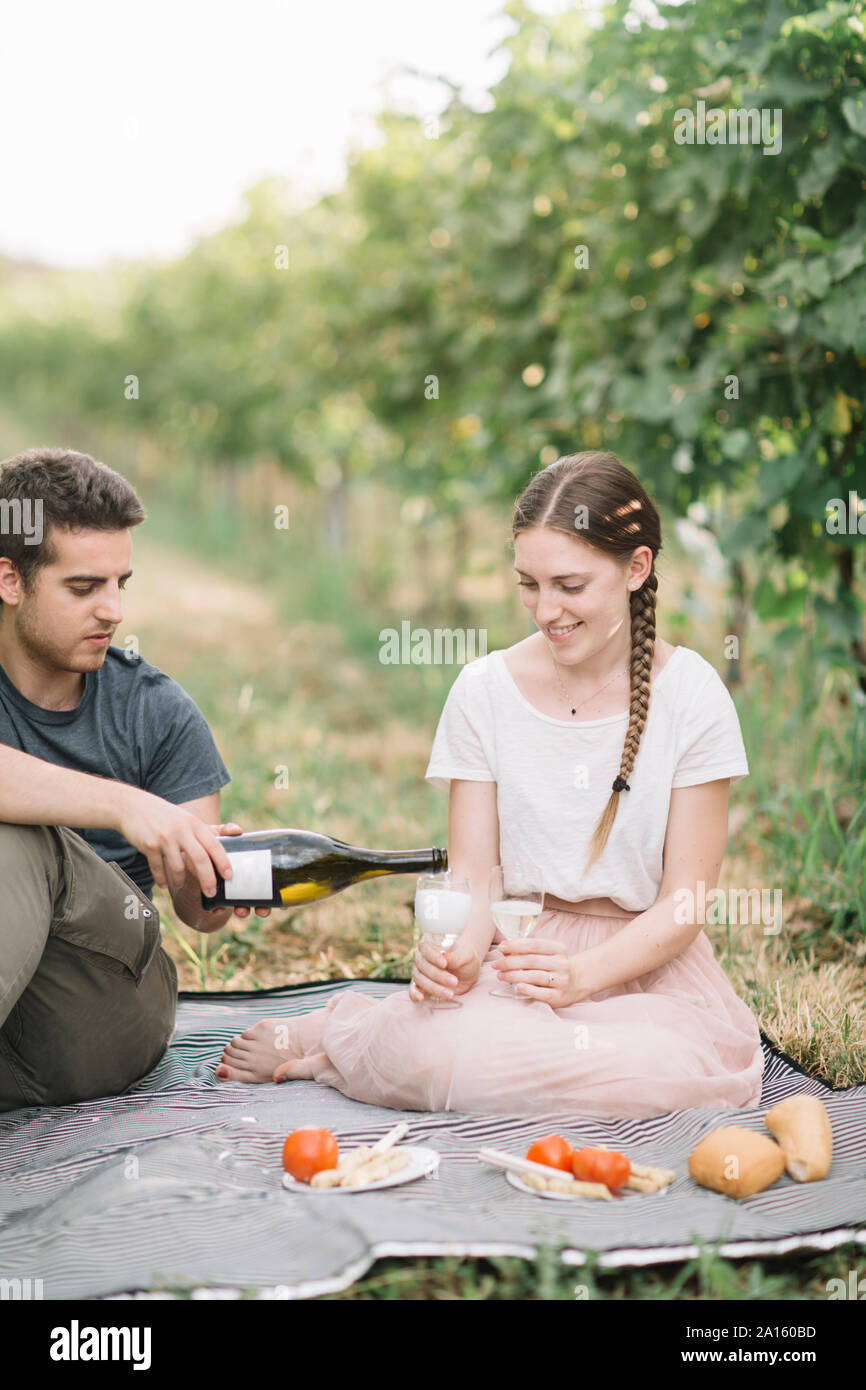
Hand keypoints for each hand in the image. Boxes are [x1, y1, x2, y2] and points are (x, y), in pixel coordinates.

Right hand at [114, 792, 271, 920]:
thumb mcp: (189, 819)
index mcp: (194, 824)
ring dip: (181, 881)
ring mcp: (165, 838)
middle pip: (199, 859)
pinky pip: (158, 868)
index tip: (229, 876)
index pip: (214, 844)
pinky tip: (164, 884)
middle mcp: (181, 830)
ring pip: (178, 867)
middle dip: (207, 879)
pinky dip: (162, 879)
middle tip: (211, 892)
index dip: (223, 862)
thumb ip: (212, 829)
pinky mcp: (149, 845)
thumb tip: (238, 831)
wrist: (132, 806)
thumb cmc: (166, 815)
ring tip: (182, 886)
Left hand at [204, 823, 272, 922]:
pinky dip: (218, 910)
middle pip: (259, 900)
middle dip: (262, 908)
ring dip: (244, 911)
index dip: (279, 897)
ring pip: (242, 906)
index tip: (282, 904)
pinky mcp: (213, 893)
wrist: (189, 846)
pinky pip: (218, 907)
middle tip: (261, 910)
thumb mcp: (219, 834)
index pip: (270, 886)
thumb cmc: (210, 841)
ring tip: (241, 911)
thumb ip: (227, 830)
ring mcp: (230, 890)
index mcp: (251, 870)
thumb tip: (237, 830)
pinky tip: (217, 910)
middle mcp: (244, 883)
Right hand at [409, 934, 480, 1003]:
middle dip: (438, 975)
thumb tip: (445, 956)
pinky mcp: (420, 986)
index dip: (433, 956)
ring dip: (433, 987)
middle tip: (454, 981)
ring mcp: (419, 972)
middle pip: (422, 965)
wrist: (467, 973)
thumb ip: (457, 957)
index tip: (444, 963)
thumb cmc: (466, 960)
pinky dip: (414, 994)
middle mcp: (421, 957)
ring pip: (419, 978)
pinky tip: (420, 998)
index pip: (425, 948)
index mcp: (430, 945)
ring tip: (450, 994)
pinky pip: (412, 990)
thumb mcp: (467, 956)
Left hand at [492, 937, 578, 1007]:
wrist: (577, 982)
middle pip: (531, 960)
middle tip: (496, 964)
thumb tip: (504, 950)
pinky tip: (518, 986)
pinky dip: (529, 989)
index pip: (534, 944)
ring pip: (534, 976)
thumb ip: (528, 950)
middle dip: (510, 962)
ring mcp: (562, 980)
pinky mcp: (560, 996)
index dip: (516, 945)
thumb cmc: (554, 965)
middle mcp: (562, 963)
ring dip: (514, 975)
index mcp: (558, 949)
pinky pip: (542, 993)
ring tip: (501, 975)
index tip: (501, 948)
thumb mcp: (547, 953)